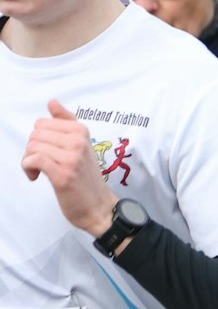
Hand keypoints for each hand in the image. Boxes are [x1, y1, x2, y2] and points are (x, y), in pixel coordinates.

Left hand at [22, 100, 117, 235]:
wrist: (97, 206)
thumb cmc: (85, 176)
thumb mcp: (80, 144)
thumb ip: (66, 122)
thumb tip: (52, 102)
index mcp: (81, 131)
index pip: (42, 123)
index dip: (38, 139)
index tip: (46, 152)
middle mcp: (78, 141)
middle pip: (35, 135)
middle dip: (31, 149)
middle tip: (40, 164)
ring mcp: (72, 158)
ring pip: (33, 147)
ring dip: (28, 162)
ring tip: (39, 172)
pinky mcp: (63, 175)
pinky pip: (35, 160)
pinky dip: (28, 168)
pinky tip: (35, 176)